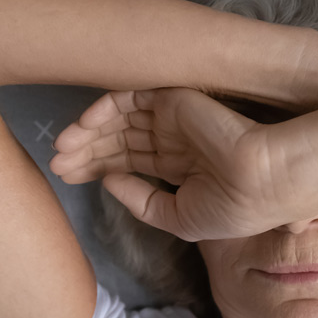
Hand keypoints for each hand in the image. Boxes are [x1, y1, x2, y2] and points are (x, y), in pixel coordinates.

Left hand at [48, 87, 311, 240]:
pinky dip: (102, 110)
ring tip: (61, 150)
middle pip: (121, 141)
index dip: (100, 167)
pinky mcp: (170, 99)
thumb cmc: (230, 208)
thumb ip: (143, 203)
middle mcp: (176, 140)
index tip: (70, 177)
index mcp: (184, 168)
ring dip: (88, 133)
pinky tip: (82, 129)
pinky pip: (128, 98)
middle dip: (88, 153)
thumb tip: (109, 181)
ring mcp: (173, 119)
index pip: (133, 161)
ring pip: (120, 120)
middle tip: (57, 165)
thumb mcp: (181, 219)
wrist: (260, 179)